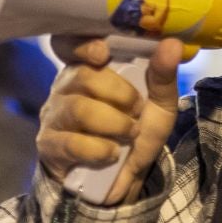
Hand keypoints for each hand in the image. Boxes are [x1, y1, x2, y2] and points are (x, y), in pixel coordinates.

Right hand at [37, 36, 183, 204]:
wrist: (125, 179)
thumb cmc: (137, 133)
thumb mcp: (159, 105)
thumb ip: (163, 75)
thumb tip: (171, 44)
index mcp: (88, 68)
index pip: (69, 43)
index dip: (82, 44)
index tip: (103, 54)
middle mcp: (65, 87)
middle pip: (83, 76)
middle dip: (120, 95)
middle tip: (136, 112)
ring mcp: (53, 116)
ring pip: (79, 109)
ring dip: (114, 124)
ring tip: (128, 135)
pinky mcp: (49, 146)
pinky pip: (71, 143)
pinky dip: (100, 150)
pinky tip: (111, 155)